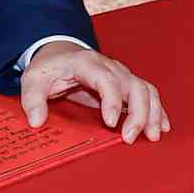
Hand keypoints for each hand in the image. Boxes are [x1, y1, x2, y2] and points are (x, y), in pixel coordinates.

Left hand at [19, 42, 169, 143]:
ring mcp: (121, 75)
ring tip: (152, 137)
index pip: (106, 79)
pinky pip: (148, 94)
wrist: (60, 54)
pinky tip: (161, 127)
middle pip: (133, 85)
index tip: (110, 123)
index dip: (112, 100)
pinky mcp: (126, 85)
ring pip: (145, 90)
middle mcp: (109, 67)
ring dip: (152, 113)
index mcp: (87, 63)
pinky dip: (157, 110)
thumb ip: (33, 99)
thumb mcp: (33, 80)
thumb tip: (37, 121)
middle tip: (129, 138)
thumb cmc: (49, 68)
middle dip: (137, 113)